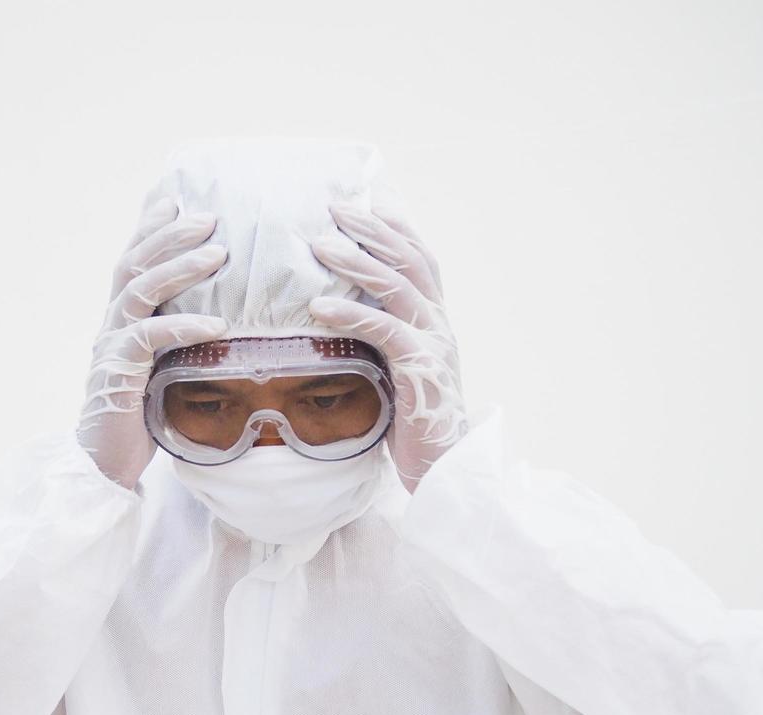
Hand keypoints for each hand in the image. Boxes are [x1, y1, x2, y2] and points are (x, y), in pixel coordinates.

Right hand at [77, 198, 229, 489]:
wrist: (104, 466)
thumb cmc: (140, 420)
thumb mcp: (162, 370)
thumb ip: (177, 341)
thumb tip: (222, 320)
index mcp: (119, 321)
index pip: (132, 262)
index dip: (150, 229)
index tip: (176, 200)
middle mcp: (111, 326)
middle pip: (134, 264)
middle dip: (170, 235)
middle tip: (209, 216)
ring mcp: (111, 348)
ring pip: (140, 290)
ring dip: (179, 267)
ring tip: (217, 253)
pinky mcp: (119, 374)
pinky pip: (150, 338)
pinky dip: (184, 325)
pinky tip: (217, 322)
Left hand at [307, 201, 466, 493]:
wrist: (442, 467)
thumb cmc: (410, 421)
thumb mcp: (395, 369)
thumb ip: (380, 338)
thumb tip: (339, 313)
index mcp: (435, 320)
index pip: (420, 258)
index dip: (396, 226)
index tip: (366, 199)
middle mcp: (439, 324)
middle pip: (409, 260)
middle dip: (372, 229)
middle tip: (335, 207)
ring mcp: (434, 345)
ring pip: (398, 287)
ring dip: (357, 261)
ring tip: (320, 244)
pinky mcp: (420, 371)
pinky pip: (384, 332)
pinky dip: (351, 314)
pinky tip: (319, 304)